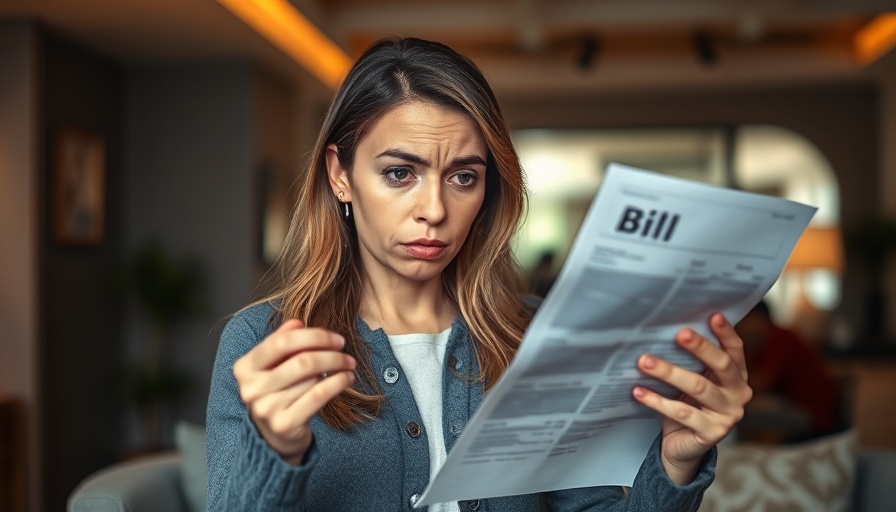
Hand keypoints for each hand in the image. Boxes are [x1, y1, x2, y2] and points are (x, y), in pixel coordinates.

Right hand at [233, 319, 355, 464]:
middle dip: (331, 354)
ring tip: (347, 367)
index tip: (336, 338)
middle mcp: (250, 388)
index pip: (282, 342)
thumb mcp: (274, 366)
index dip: (313, 336)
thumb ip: (282, 342)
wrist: (274, 437)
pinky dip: (338, 383)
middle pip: (302, 360)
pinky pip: (318, 396)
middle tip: (346, 354)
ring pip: (312, 378)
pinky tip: (347, 379)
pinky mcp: (284, 424)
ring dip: (336, 369)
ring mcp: (266, 409)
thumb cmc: (278, 392)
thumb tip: (298, 322)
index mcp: (244, 367)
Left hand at [632, 313, 752, 483]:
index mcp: (737, 376)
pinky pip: (681, 413)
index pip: (735, 350)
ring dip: (669, 372)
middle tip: (679, 333)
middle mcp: (738, 394)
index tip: (712, 315)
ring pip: (699, 387)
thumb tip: (665, 330)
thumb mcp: (693, 380)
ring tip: (644, 361)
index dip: (726, 333)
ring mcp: (728, 415)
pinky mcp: (712, 433)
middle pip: (721, 365)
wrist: (682, 446)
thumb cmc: (687, 404)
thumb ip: (691, 361)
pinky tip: (638, 391)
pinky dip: (657, 401)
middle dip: (699, 347)